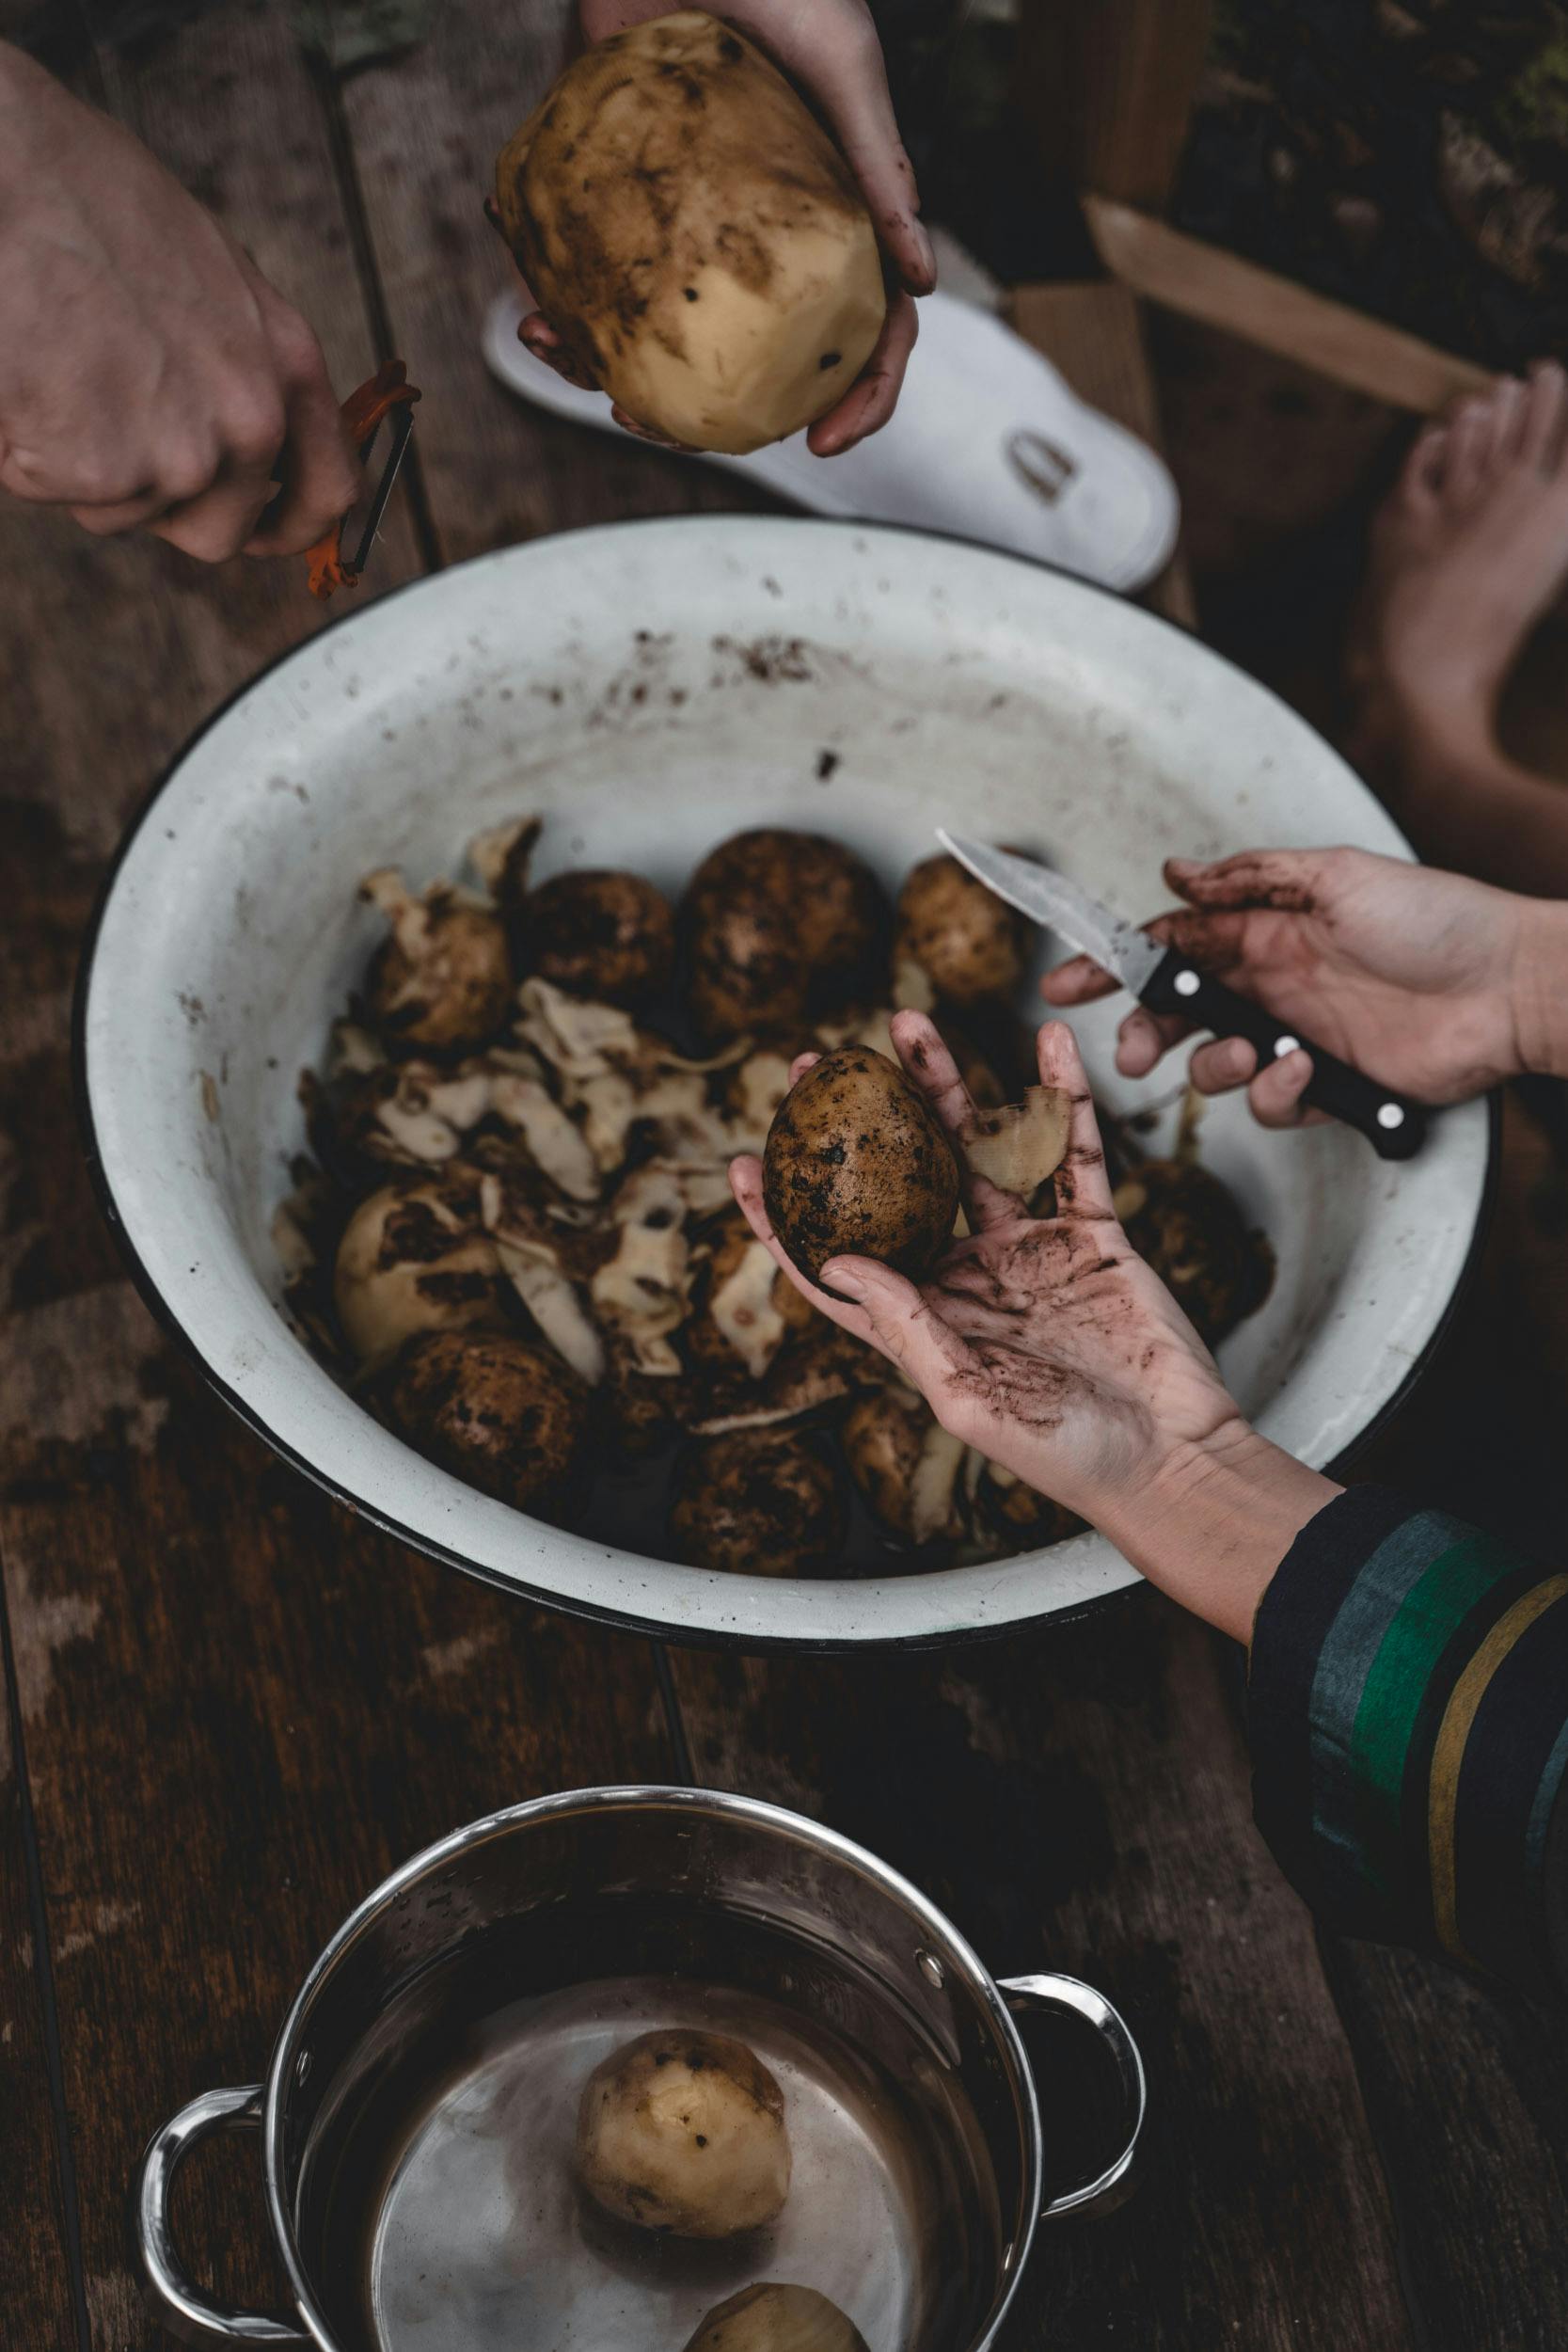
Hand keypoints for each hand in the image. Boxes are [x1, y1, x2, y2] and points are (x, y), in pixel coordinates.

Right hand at [0, 45, 357, 561]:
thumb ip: (233, 359)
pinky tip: (17, 372)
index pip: (326, 491)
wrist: (8, 167)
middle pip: (213, 531)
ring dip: (76, 462)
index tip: (264, 536)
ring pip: (118, 512)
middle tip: (102, 423)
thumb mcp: (205, 273)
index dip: (291, 527)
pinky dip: (19, 447)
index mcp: (286, 361)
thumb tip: (229, 418)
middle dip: (156, 499)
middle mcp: (250, 419)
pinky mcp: (101, 469)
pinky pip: (48, 487)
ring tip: (49, 361)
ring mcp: (179, 453)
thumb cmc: (85, 195)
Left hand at [520, 0, 931, 455]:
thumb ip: (881, 165)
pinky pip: (589, 276)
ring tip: (566, 359)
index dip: (860, 400)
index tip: (824, 444)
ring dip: (605, 370)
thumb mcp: (844, 62)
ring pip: (656, 336)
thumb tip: (920, 279)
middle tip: (647, 421)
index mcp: (831, 226)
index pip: (867, 335)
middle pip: (746, 363)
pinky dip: (558, 304)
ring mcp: (683, 231)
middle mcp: (757, 245)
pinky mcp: (615, 198)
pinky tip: (535, 312)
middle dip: (696, 416)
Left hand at [729, 1012, 1334, 1638]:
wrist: (1172, 1457)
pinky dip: (1063, 1096)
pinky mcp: (1088, 1233)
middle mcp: (964, 1277)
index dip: (786, 1216)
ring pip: (974, 1148)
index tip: (745, 1162)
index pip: (836, 1260)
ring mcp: (1026, 1249)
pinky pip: (1073, 1152)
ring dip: (946, 1085)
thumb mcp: (969, 1399)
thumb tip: (837, 1260)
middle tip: (821, 1060)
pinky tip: (1048, 1044)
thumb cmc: (1068, 1455)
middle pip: (899, 1181)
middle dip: (859, 1120)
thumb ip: (906, 1326)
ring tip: (912, 1024)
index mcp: (921, 1322)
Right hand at [1042, 846, 1558, 1126]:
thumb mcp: (1337, 875)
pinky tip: (1304, 1071)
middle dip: (1143, 1031)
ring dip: (1214, 1066)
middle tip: (1132, 1050)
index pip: (1170, 945)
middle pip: (1178, 1012)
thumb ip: (1250, 877)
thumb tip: (1174, 873)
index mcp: (1265, 930)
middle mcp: (1272, 984)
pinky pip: (1272, 1104)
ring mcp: (1295, 1037)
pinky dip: (1275, 1093)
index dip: (1113, 964)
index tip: (1065, 983)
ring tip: (1246, 1052)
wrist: (1508, 985)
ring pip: (1214, 1066)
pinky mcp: (1327, 1086)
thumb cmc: (1436, 919)